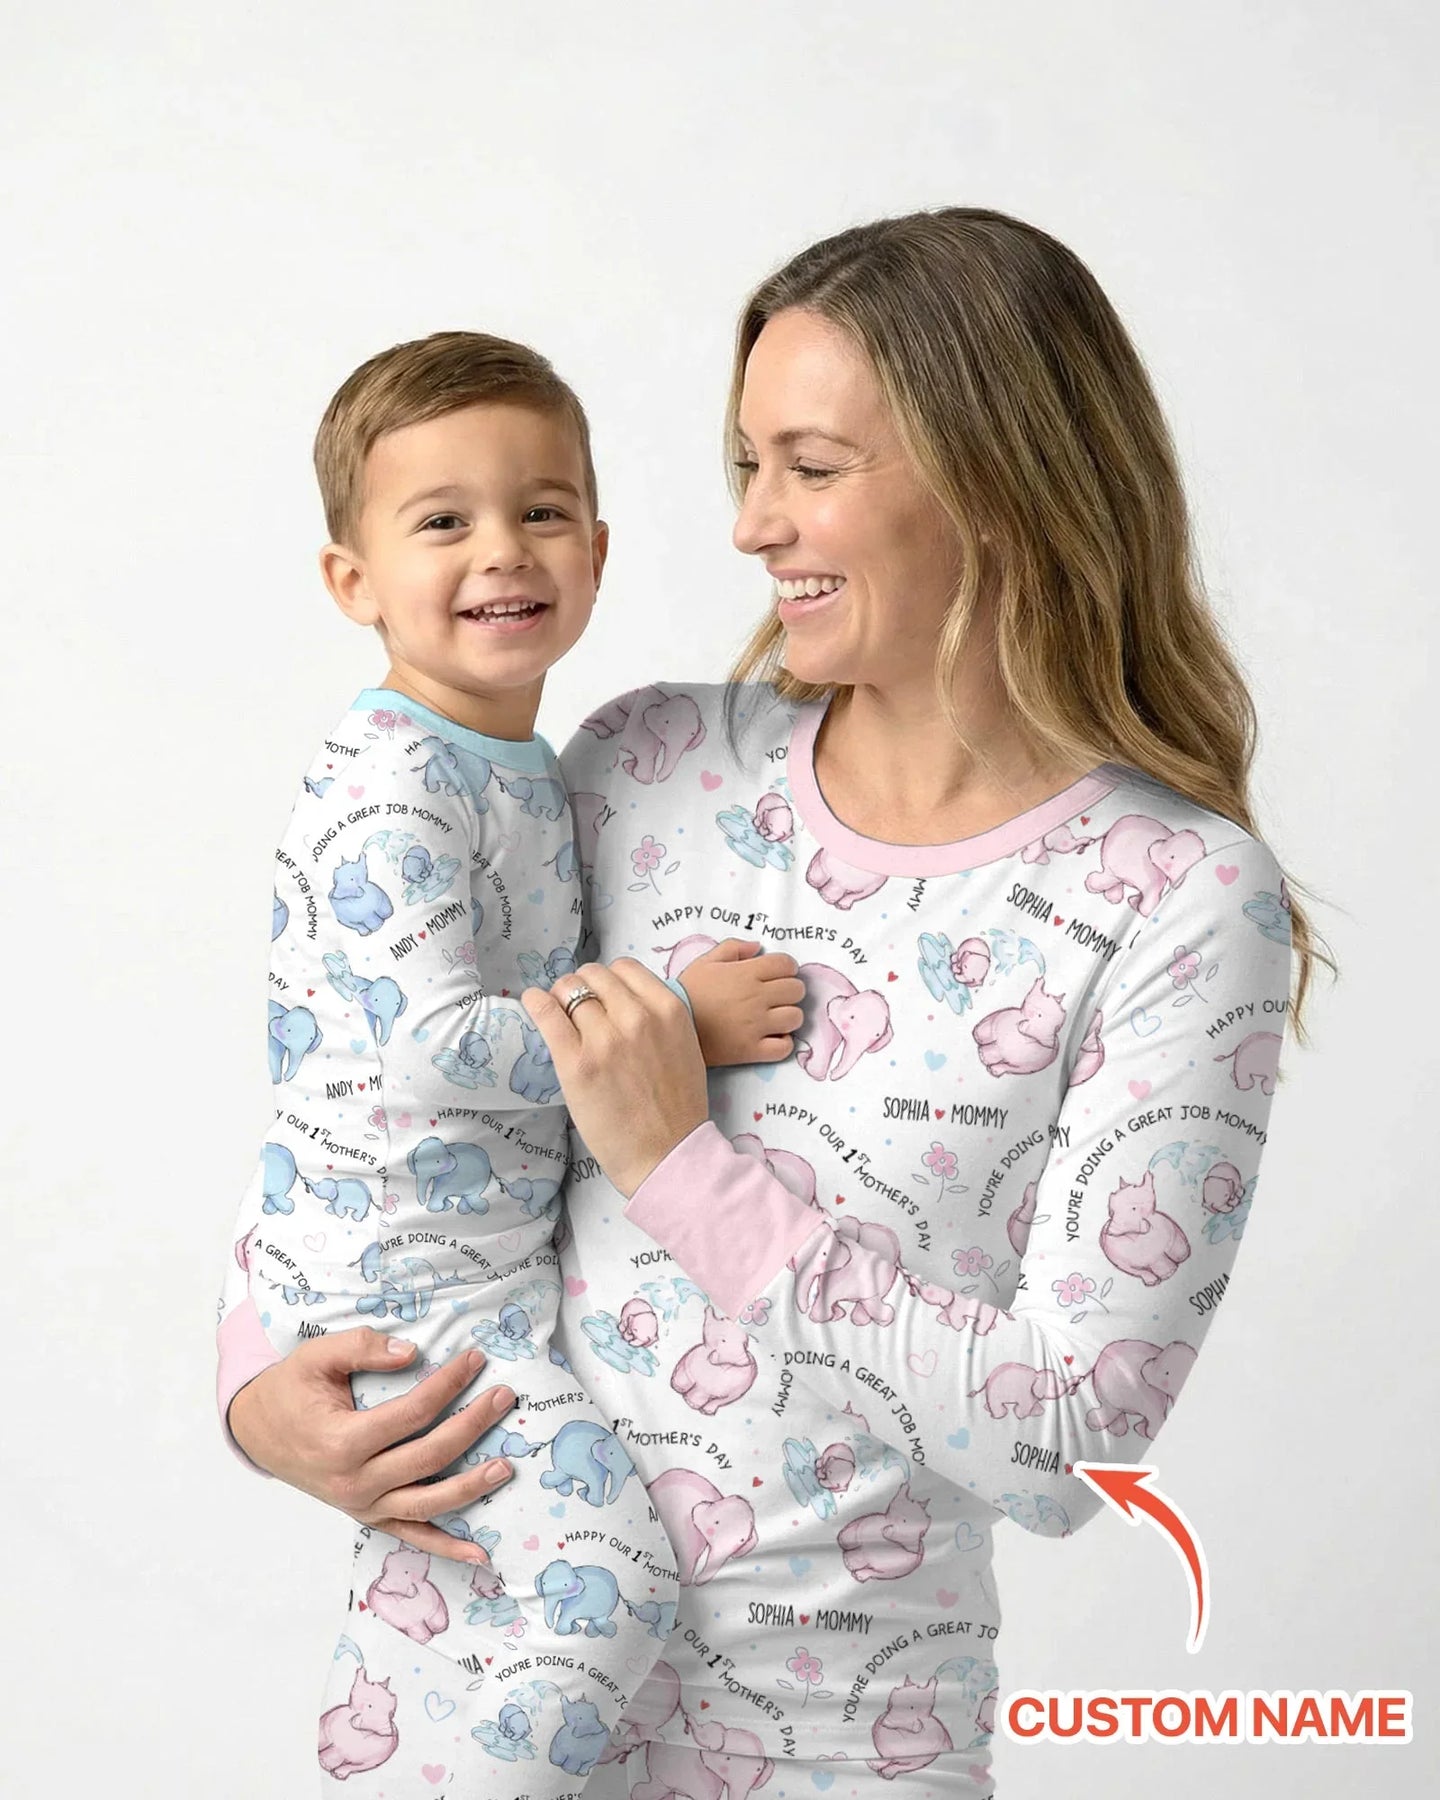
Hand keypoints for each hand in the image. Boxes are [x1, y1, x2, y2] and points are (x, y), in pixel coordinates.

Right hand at [227, 1328, 515, 1563]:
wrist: (258, 1433)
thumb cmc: (290, 1391)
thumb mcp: (316, 1357)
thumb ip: (362, 1347)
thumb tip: (412, 1353)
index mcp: (342, 1441)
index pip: (412, 1414)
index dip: (448, 1386)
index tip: (475, 1361)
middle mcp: (355, 1482)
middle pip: (428, 1457)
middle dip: (472, 1426)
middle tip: (505, 1397)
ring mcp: (363, 1505)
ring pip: (427, 1504)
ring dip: (471, 1488)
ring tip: (506, 1467)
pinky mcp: (369, 1516)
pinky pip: (412, 1536)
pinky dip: (447, 1547)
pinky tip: (481, 1552)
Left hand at [522, 959, 709, 1196]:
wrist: (666, 1154)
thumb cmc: (677, 1107)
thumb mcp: (684, 1046)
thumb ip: (658, 1017)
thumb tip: (622, 998)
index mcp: (668, 1010)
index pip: (625, 969)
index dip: (609, 980)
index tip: (602, 996)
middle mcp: (636, 1017)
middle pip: (594, 975)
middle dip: (583, 986)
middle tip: (578, 1008)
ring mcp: (604, 1040)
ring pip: (569, 990)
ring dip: (561, 998)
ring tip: (559, 1015)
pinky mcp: (575, 1063)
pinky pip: (546, 1013)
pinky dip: (536, 1002)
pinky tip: (533, 1003)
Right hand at [680, 938, 805, 1066]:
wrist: (668, 1027)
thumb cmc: (687, 992)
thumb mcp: (704, 961)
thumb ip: (732, 948)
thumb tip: (757, 946)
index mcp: (746, 973)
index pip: (787, 964)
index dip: (786, 968)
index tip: (776, 975)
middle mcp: (756, 997)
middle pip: (797, 990)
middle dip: (789, 990)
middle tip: (775, 996)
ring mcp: (756, 1025)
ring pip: (795, 1018)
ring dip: (788, 1017)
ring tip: (773, 1018)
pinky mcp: (751, 1050)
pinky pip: (784, 1047)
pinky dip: (782, 1043)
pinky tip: (770, 1038)